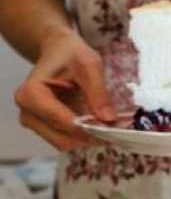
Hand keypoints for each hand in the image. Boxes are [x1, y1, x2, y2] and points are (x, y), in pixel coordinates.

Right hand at [14, 29, 115, 150]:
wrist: (58, 54)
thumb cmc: (70, 55)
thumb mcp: (89, 64)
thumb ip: (98, 91)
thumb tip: (108, 120)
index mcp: (31, 94)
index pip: (62, 122)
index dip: (88, 129)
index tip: (112, 129)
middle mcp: (27, 113)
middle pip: (63, 139)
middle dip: (89, 138)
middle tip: (114, 130)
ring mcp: (34, 124)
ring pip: (65, 145)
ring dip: (88, 141)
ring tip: (106, 127)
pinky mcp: (44, 130)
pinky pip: (67, 142)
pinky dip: (83, 139)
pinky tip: (96, 128)